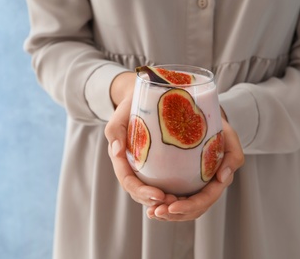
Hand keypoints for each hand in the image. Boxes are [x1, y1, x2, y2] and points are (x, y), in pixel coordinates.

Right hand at [105, 72, 170, 206]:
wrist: (142, 98)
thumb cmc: (131, 106)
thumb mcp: (120, 115)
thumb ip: (115, 131)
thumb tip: (116, 151)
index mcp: (120, 159)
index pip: (128, 181)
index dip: (142, 191)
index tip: (159, 195)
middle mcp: (131, 166)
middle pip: (139, 192)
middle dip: (154, 201)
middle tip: (173, 202)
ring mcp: (142, 167)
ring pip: (150, 190)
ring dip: (163, 200)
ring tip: (179, 202)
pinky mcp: (155, 164)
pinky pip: (160, 181)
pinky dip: (169, 191)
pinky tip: (184, 193)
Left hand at [146, 118, 244, 220]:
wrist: (204, 121)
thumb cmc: (219, 130)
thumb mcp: (230, 138)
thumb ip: (233, 156)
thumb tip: (222, 178)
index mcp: (217, 182)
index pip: (204, 200)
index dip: (189, 206)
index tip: (172, 206)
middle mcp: (205, 189)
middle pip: (191, 210)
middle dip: (173, 214)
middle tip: (156, 211)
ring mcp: (192, 189)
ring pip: (180, 210)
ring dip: (166, 214)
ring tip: (152, 212)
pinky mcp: (180, 185)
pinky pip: (171, 200)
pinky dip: (160, 206)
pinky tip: (150, 207)